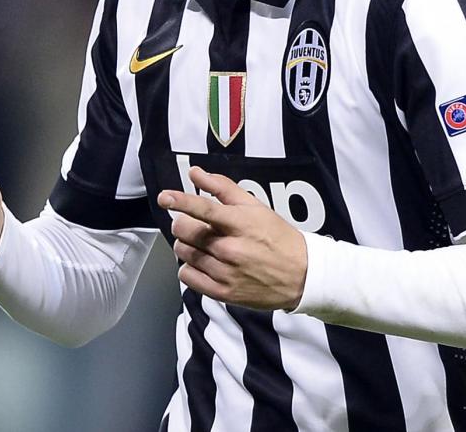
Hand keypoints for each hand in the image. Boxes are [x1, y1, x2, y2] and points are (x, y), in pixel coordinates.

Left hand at [159, 167, 308, 310]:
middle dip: (184, 224)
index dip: (181, 201)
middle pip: (185, 231)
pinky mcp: (223, 293)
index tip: (164, 198)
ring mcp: (226, 273)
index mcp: (241, 224)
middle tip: (195, 225)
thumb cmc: (277, 237)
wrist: (301, 275)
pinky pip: (186, 276)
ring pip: (183, 252)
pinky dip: (189, 267)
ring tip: (204, 245)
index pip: (204, 209)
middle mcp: (231, 249)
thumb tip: (195, 173)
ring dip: (186, 245)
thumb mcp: (254, 206)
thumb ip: (222, 188)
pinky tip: (203, 263)